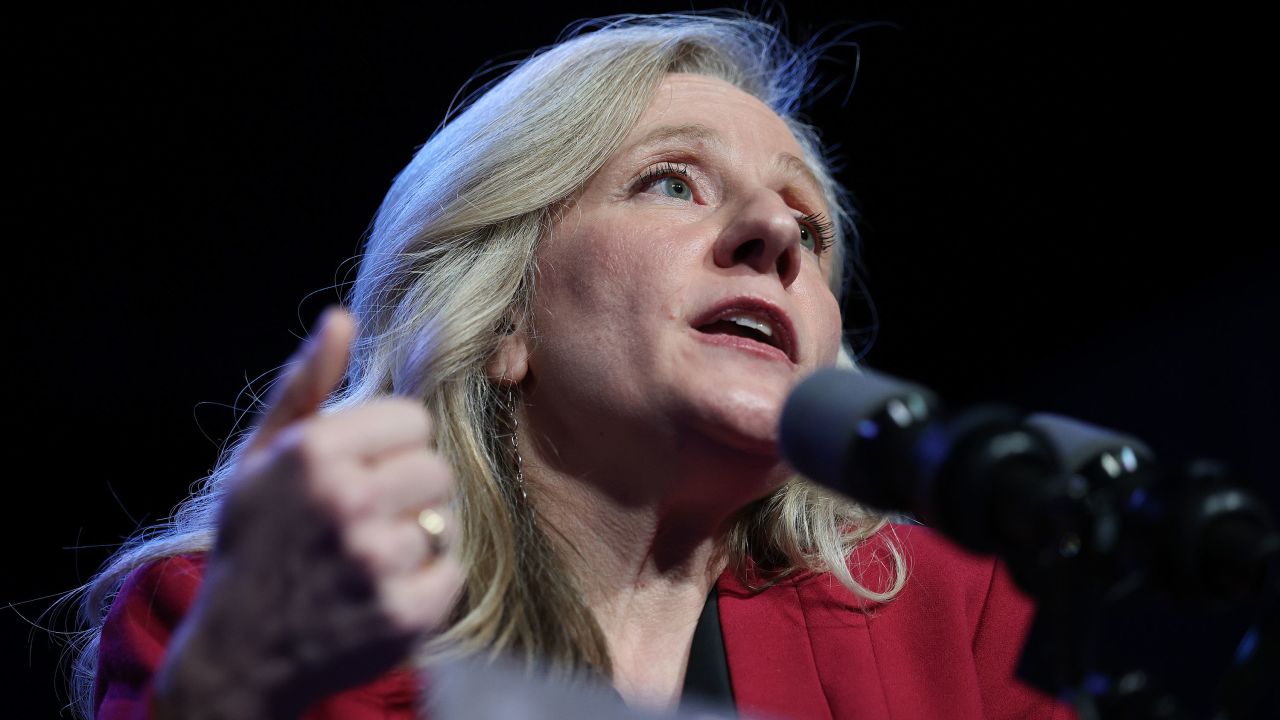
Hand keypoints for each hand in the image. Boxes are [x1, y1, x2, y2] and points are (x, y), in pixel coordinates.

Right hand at [154, 307, 461, 718]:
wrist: (239, 654)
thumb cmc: (253, 543)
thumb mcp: (260, 459)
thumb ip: (305, 385)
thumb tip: (342, 317)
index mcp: (314, 452)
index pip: (413, 419)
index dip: (389, 446)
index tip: (359, 472)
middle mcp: (347, 501)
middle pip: (436, 468)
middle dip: (406, 491)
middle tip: (364, 519)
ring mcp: (377, 560)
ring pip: (445, 520)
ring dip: (416, 539)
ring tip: (368, 557)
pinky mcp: (406, 613)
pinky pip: (452, 573)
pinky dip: (427, 585)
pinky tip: (382, 591)